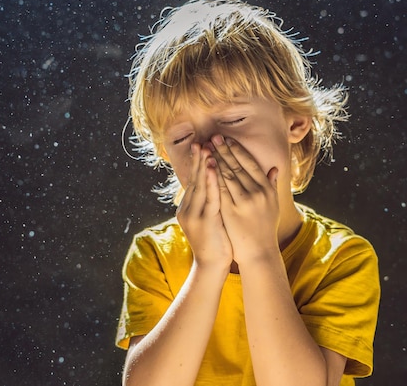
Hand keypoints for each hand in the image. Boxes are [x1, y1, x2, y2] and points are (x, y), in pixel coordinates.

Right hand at [176, 143, 232, 269]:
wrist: (211, 266)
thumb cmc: (216, 242)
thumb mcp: (212, 218)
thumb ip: (213, 202)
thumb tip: (218, 186)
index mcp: (190, 207)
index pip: (194, 181)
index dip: (198, 164)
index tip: (202, 146)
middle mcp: (188, 209)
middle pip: (194, 179)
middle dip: (198, 160)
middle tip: (201, 141)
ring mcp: (194, 215)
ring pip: (199, 185)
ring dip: (203, 166)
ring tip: (206, 148)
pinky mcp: (203, 221)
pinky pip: (208, 197)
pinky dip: (211, 181)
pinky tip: (213, 168)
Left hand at [210, 135, 279, 264]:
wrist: (259, 251)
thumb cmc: (265, 228)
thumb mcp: (273, 205)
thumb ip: (272, 185)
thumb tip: (274, 168)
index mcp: (267, 189)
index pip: (250, 164)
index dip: (238, 150)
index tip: (228, 139)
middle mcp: (258, 193)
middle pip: (237, 166)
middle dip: (224, 150)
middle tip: (213, 137)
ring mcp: (244, 202)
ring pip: (227, 175)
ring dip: (216, 160)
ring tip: (207, 148)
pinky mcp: (232, 211)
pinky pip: (220, 190)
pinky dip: (213, 177)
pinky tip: (206, 167)